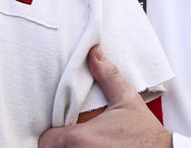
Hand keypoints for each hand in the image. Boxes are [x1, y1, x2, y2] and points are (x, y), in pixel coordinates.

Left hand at [39, 45, 172, 147]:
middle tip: (73, 136)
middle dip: (61, 145)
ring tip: (86, 143)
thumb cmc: (144, 132)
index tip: (61, 129)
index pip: (46, 141)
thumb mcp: (125, 100)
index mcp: (79, 137)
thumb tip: (93, 52)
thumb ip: (107, 75)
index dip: (52, 134)